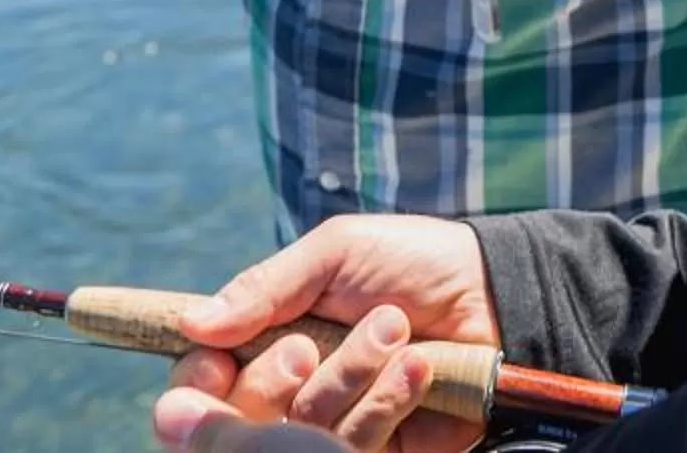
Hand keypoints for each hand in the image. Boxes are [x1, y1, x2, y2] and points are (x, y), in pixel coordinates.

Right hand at [153, 215, 497, 452]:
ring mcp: (335, 425)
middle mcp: (294, 389)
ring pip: (301, 431)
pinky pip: (354, 446)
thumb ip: (264, 288)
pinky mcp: (378, 449)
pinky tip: (420, 364)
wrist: (494, 292)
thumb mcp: (335, 254)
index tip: (210, 367)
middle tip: (306, 348)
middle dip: (269, 383)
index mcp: (270, 338)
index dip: (196, 384)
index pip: (204, 382)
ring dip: (347, 375)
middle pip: (239, 420)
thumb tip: (192, 323)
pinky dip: (385, 401)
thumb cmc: (412, 262)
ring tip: (394, 329)